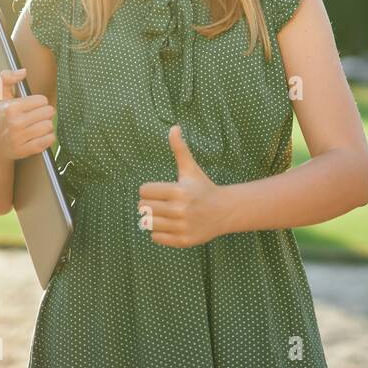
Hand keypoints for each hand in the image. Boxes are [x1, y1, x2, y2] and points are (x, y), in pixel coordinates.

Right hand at [0, 67, 55, 159]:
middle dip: (45, 113)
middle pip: (48, 112)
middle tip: (37, 116)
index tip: (32, 106)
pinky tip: (40, 135)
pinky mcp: (26, 150)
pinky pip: (49, 140)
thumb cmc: (2, 116)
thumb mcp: (1, 96)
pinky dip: (48, 137)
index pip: (42, 100)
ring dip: (46, 125)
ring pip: (49, 126)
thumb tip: (23, 71)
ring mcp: (20, 138)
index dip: (39, 102)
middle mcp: (15, 123)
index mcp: (11, 108)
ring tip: (38, 125)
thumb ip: (8, 78)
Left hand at [137, 125, 229, 247]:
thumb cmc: (202, 187)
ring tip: (165, 214)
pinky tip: (170, 225)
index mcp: (178, 191)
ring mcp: (182, 226)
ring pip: (148, 223)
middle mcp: (180, 210)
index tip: (158, 190)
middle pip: (143, 207)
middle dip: (149, 203)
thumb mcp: (191, 168)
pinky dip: (158, 232)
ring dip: (153, 218)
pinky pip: (156, 237)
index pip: (144, 191)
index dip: (149, 189)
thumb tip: (173, 126)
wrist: (224, 211)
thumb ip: (179, 148)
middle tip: (162, 202)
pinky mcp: (183, 240)